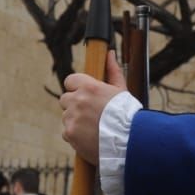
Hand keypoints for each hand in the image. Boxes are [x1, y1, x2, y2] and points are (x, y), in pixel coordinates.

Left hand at [60, 50, 126, 165]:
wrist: (129, 140)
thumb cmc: (127, 114)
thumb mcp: (121, 89)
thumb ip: (112, 70)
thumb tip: (109, 53)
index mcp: (88, 87)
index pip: (69, 80)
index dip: (76, 88)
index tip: (85, 95)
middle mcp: (77, 100)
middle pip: (65, 99)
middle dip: (74, 105)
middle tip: (90, 114)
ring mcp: (71, 117)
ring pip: (66, 117)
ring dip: (75, 121)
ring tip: (93, 127)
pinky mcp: (69, 133)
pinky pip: (66, 132)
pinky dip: (75, 135)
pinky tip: (90, 137)